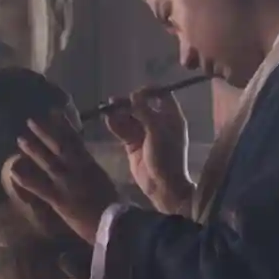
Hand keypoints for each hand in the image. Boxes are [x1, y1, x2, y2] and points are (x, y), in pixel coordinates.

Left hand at [9, 110, 118, 242]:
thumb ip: (93, 173)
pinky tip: (13, 171)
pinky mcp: (58, 198)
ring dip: (33, 149)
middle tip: (31, 121)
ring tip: (21, 139)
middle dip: (45, 132)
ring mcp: (66, 182)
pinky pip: (38, 186)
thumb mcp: (105, 182)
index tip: (55, 113)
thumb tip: (86, 167)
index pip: (76, 140)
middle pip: (59, 146)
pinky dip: (25, 178)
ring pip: (47, 161)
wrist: (115, 223)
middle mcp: (77, 169)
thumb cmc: (115, 206)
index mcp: (91, 164)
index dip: (65, 126)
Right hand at [104, 88, 192, 213]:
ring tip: (107, 110)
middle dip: (128, 103)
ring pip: (130, 118)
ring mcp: (145, 134)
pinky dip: (116, 125)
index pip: (162, 96)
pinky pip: (123, 131)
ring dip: (119, 114)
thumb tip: (135, 95)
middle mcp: (159, 123)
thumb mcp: (157, 132)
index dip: (149, 92)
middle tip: (114, 101)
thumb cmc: (166, 156)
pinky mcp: (133, 144)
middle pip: (142, 106)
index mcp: (171, 118)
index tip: (136, 92)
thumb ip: (145, 112)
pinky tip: (108, 121)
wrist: (162, 186)